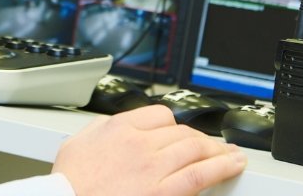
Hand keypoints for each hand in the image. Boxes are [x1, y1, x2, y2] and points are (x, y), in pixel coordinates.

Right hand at [53, 105, 246, 195]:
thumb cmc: (69, 183)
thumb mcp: (77, 143)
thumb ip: (100, 129)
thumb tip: (112, 126)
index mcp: (119, 128)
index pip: (160, 114)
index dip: (174, 123)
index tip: (180, 132)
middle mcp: (140, 143)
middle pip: (182, 131)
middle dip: (201, 138)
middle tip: (213, 144)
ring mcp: (154, 167)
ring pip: (196, 149)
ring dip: (218, 150)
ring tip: (231, 154)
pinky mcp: (163, 192)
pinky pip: (200, 174)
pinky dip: (222, 167)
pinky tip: (233, 165)